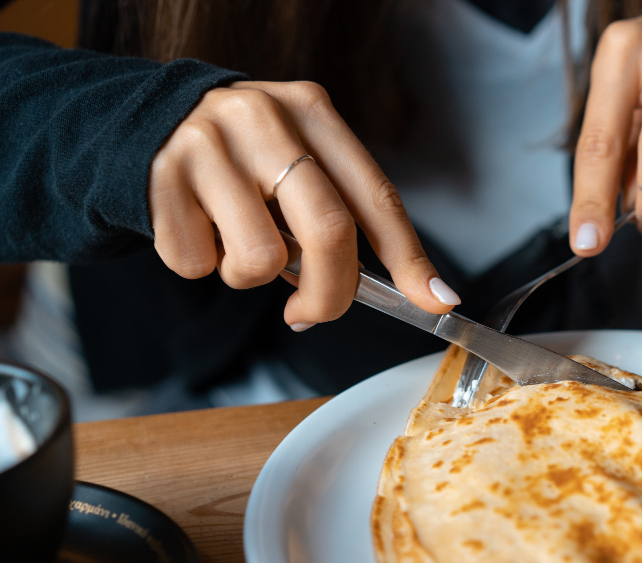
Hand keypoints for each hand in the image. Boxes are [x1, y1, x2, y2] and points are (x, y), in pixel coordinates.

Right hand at [149, 80, 460, 330]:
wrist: (146, 122)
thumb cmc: (243, 159)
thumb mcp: (298, 161)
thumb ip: (339, 213)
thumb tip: (396, 290)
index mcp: (314, 113)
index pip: (377, 197)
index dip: (410, 258)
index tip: (436, 300)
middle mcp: (265, 119)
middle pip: (330, 233)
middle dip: (330, 295)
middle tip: (311, 312)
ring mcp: (210, 146)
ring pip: (261, 261)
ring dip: (252, 278)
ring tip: (236, 242)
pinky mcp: (160, 178)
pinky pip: (197, 264)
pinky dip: (202, 266)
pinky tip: (198, 229)